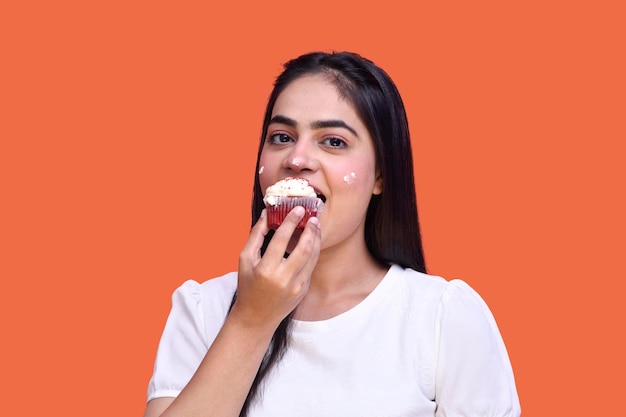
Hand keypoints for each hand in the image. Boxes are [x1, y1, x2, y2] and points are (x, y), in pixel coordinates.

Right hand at [233, 207, 320, 329]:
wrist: (256, 316)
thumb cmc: (248, 286)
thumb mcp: (245, 260)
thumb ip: (256, 236)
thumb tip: (267, 215)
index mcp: (266, 270)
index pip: (281, 240)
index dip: (291, 222)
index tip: (297, 209)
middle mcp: (283, 279)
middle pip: (304, 248)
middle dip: (310, 230)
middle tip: (312, 217)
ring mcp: (296, 286)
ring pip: (313, 257)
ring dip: (316, 239)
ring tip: (315, 226)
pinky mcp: (304, 290)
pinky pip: (311, 266)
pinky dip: (314, 252)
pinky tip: (312, 241)